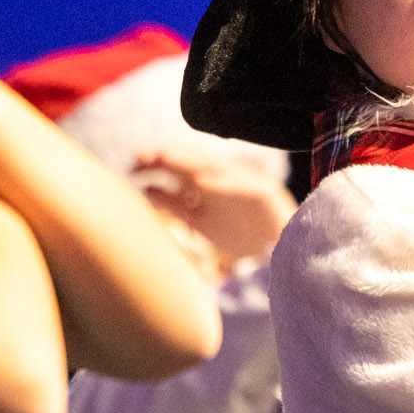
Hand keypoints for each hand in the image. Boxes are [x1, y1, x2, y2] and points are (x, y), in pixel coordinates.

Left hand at [137, 140, 295, 267]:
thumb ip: (176, 207)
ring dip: (192, 163)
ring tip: (168, 159)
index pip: (179, 168)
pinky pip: (244, 185)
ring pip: (218, 168)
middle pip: (194, 161)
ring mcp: (245, 184)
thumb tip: (147, 188)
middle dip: (169, 158)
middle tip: (142, 159)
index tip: (133, 167)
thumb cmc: (241, 239)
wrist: (280, 254)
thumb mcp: (201, 223)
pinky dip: (224, 184)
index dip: (157, 164)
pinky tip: (202, 183)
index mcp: (209, 186)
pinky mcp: (265, 192)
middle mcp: (225, 180)